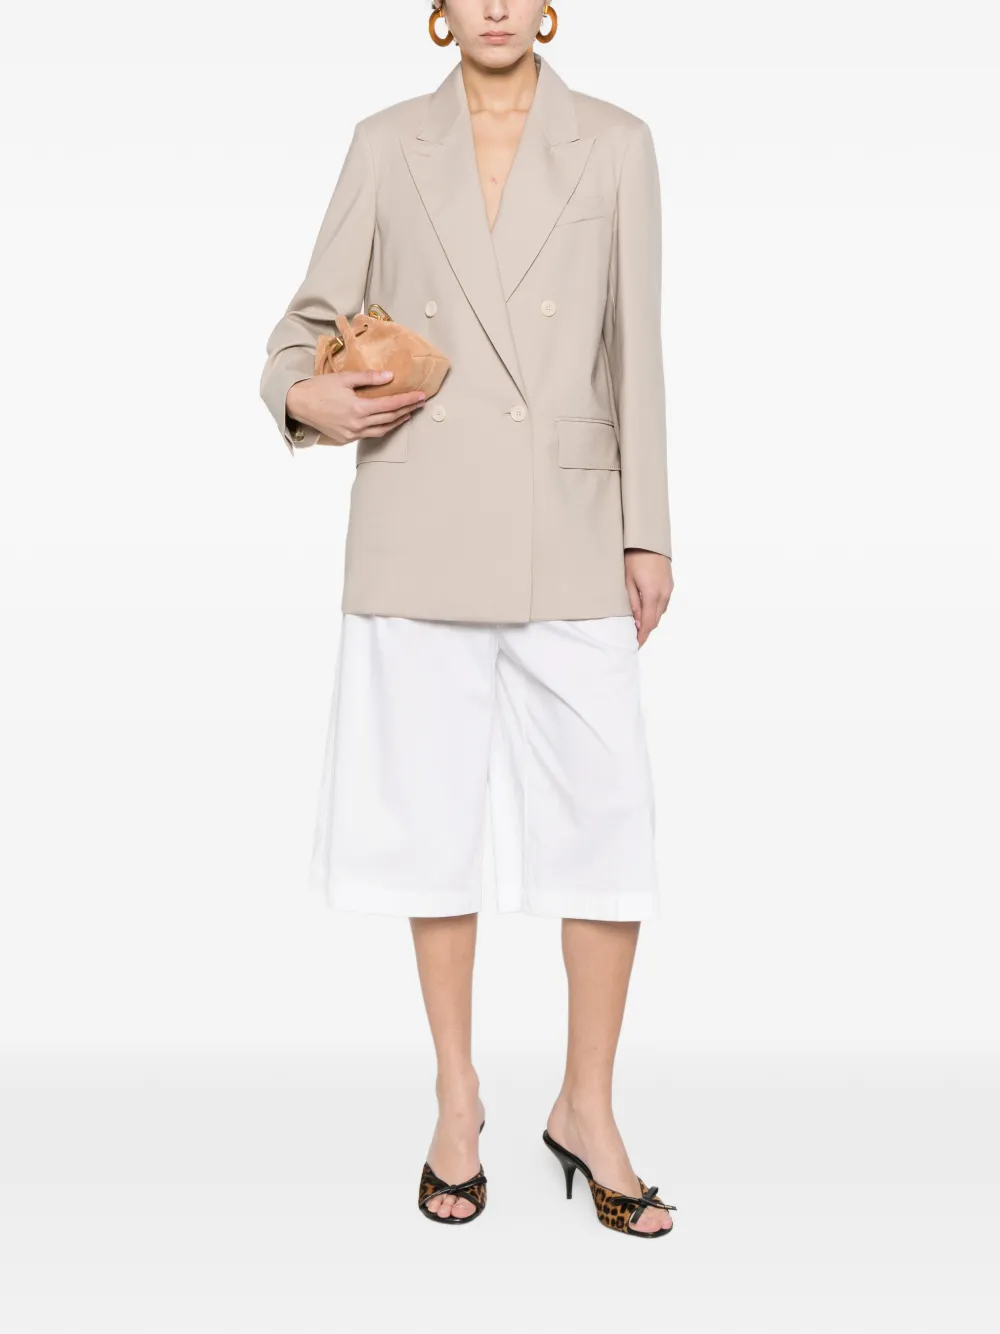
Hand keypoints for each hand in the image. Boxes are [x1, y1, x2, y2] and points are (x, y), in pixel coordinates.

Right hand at [286, 370, 426, 445]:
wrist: (298, 404)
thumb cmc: (319, 388)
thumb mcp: (344, 378)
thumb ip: (369, 378)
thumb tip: (390, 376)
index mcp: (358, 409)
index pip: (390, 405)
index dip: (408, 400)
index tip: (421, 396)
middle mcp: (357, 425)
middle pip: (389, 418)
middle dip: (407, 410)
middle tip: (420, 403)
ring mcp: (352, 434)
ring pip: (381, 430)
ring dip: (396, 422)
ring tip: (408, 414)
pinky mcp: (346, 439)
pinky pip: (369, 435)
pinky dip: (381, 428)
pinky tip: (386, 422)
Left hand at [624, 549, 673, 646]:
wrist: (647, 540)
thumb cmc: (634, 557)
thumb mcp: (628, 581)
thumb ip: (633, 603)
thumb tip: (635, 622)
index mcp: (652, 594)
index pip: (648, 623)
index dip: (642, 636)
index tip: (635, 644)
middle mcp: (664, 593)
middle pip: (655, 620)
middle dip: (645, 630)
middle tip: (634, 638)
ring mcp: (668, 589)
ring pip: (660, 612)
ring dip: (650, 620)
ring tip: (638, 625)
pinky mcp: (669, 584)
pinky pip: (663, 603)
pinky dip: (655, 611)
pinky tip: (646, 610)